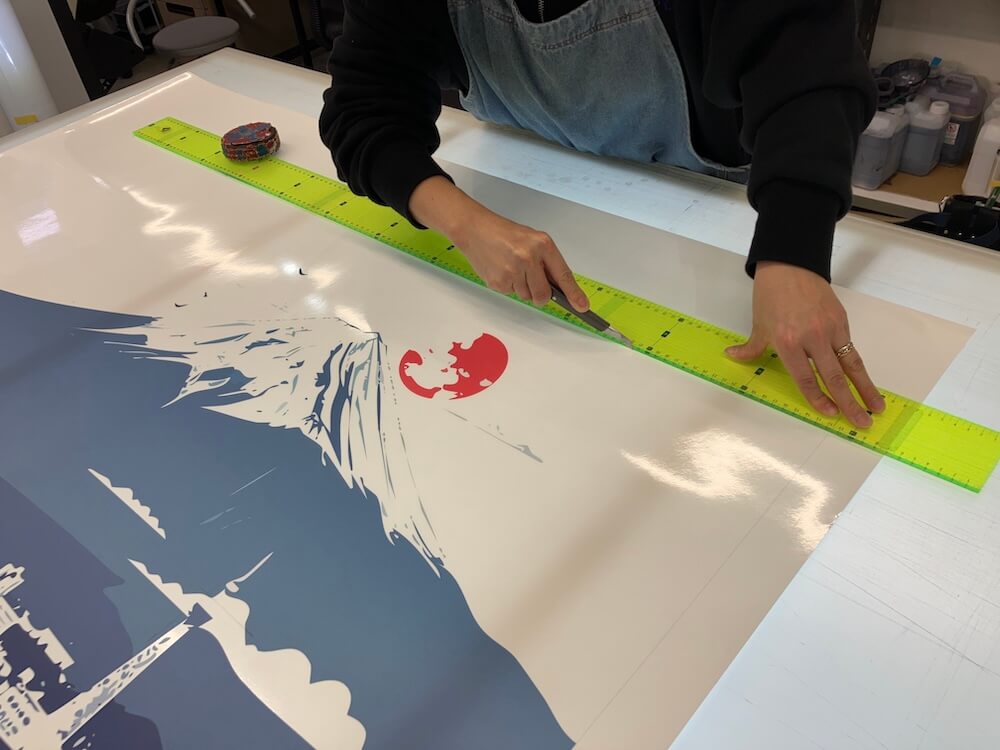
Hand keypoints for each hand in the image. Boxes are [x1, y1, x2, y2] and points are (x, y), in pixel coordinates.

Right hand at [409, 176, 588, 310]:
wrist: (475, 230)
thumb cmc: (505, 234)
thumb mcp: (533, 241)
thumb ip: (547, 263)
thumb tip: (559, 288)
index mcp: (542, 245)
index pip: (563, 275)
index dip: (574, 294)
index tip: (582, 307)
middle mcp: (529, 258)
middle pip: (543, 295)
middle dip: (540, 294)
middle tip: (530, 279)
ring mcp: (512, 271)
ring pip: (526, 296)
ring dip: (522, 287)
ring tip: (511, 267)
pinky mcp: (498, 281)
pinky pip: (511, 294)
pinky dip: (508, 285)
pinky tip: (501, 269)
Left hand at [725, 261, 885, 427]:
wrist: (789, 264)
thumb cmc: (770, 296)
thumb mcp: (759, 324)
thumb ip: (751, 347)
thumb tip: (732, 356)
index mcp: (788, 342)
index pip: (805, 378)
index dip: (818, 398)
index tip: (830, 414)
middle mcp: (812, 338)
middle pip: (833, 377)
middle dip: (849, 403)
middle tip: (862, 423)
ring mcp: (830, 329)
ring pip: (850, 365)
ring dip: (865, 388)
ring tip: (877, 408)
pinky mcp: (842, 320)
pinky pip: (851, 349)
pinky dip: (859, 368)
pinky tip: (866, 382)